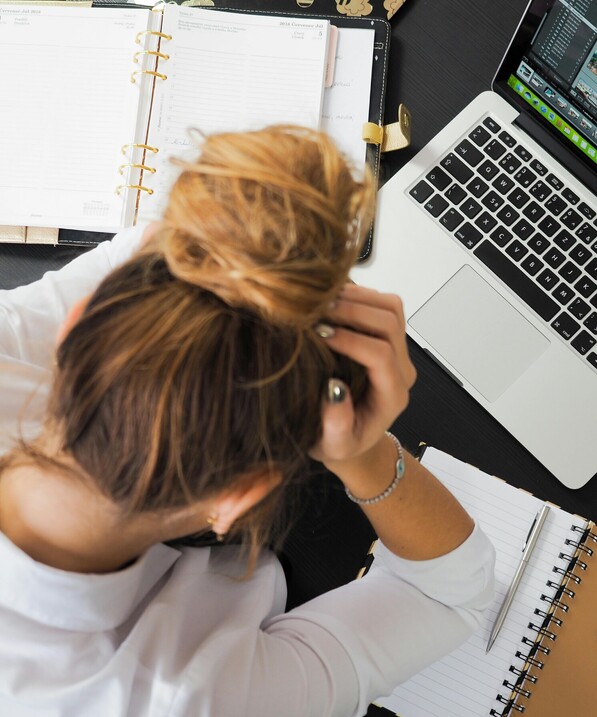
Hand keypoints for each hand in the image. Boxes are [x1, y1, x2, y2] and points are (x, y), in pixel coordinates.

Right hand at [310, 283, 415, 467]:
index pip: (381, 355)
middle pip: (390, 323)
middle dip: (352, 311)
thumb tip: (334, 389)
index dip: (351, 340)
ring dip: (357, 298)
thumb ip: (337, 425)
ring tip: (322, 302)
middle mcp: (400, 369)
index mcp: (392, 395)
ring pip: (390, 307)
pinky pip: (382, 304)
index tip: (319, 335)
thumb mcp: (334, 445)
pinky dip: (357, 295)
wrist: (350, 436)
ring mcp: (397, 350)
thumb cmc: (340, 442)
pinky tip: (330, 301)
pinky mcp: (387, 336)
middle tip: (317, 311)